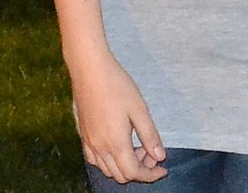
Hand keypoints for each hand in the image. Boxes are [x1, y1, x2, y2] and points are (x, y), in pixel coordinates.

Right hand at [71, 52, 166, 183]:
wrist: (90, 72)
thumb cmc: (117, 86)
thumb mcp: (140, 109)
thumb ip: (150, 135)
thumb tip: (160, 156)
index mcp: (115, 143)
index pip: (133, 173)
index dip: (150, 174)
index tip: (163, 168)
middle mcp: (99, 149)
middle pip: (120, 175)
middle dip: (140, 169)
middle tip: (152, 151)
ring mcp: (89, 144)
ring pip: (107, 170)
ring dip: (125, 164)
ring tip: (138, 145)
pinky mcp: (83, 137)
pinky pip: (96, 160)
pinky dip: (110, 160)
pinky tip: (120, 144)